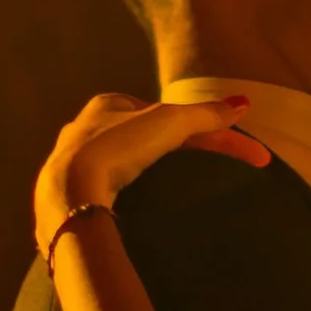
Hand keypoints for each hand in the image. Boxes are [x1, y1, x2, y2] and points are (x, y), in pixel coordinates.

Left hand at [34, 90, 269, 257]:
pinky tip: (133, 206)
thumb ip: (206, 114)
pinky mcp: (67, 195)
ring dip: (144, 173)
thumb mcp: (170, 123)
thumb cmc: (118, 147)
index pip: (162, 112)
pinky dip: (123, 195)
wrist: (69, 193)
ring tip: (170, 192)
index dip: (198, 127)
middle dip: (171, 150)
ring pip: (118, 163)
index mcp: (107, 104)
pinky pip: (103, 190)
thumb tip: (242, 104)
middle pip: (141, 137)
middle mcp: (85, 129)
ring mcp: (72, 163)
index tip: (225, 148)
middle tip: (206, 170)